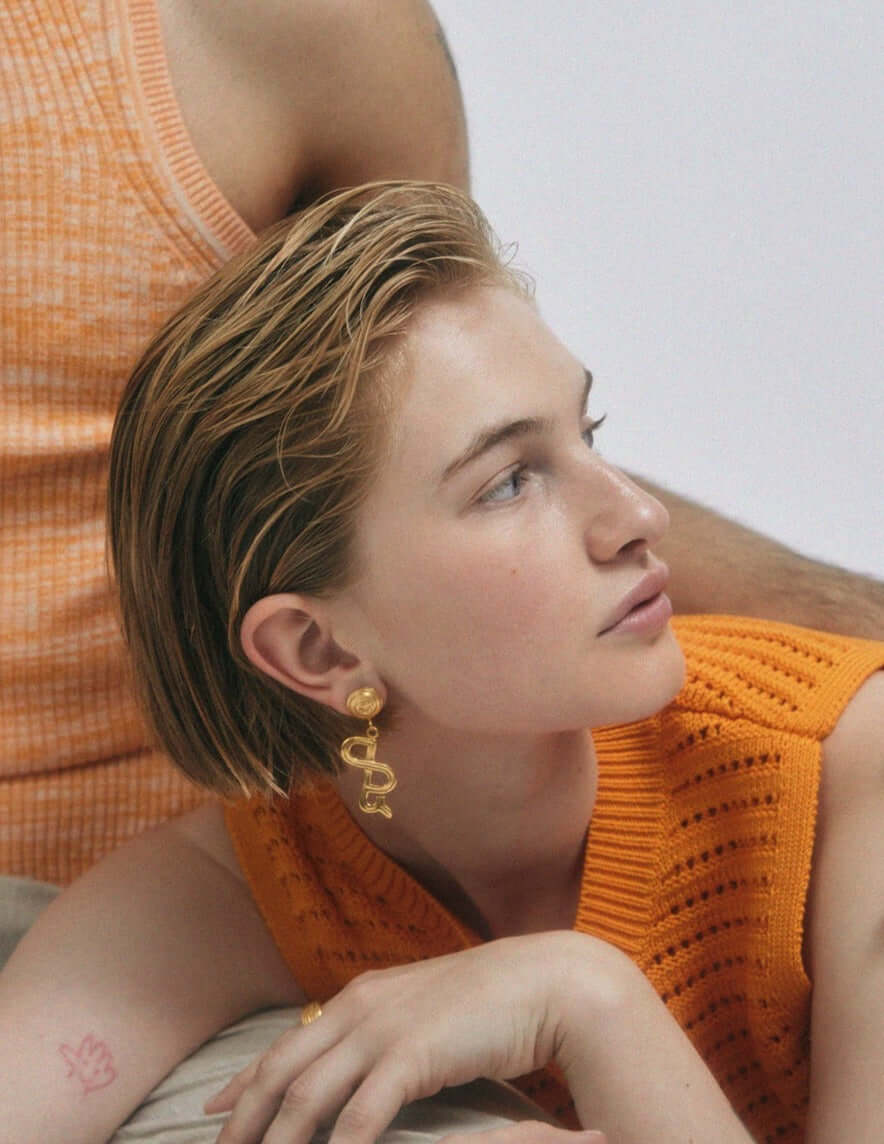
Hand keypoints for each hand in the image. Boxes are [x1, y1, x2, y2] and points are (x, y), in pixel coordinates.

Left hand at [205, 932, 616, 1143]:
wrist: (543, 980)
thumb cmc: (489, 1000)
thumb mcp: (423, 1009)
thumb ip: (387, 1030)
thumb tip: (361, 1062)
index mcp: (360, 997)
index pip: (285, 1044)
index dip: (245, 1081)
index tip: (212, 1110)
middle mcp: (360, 1009)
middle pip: (281, 1072)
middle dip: (245, 1120)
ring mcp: (383, 1030)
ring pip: (307, 1096)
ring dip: (279, 1141)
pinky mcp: (413, 1055)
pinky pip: (361, 1114)